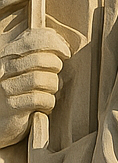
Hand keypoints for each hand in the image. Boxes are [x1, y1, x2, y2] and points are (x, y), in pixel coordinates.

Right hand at [0, 27, 69, 144]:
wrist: (2, 121)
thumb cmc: (19, 91)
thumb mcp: (25, 68)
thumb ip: (38, 52)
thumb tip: (61, 42)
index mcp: (7, 56)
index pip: (32, 40)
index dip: (54, 44)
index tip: (65, 53)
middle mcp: (3, 70)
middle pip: (40, 60)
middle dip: (56, 66)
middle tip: (55, 75)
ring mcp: (5, 88)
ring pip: (43, 80)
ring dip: (53, 86)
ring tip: (48, 91)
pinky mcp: (12, 106)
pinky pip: (41, 99)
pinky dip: (48, 103)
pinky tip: (43, 105)